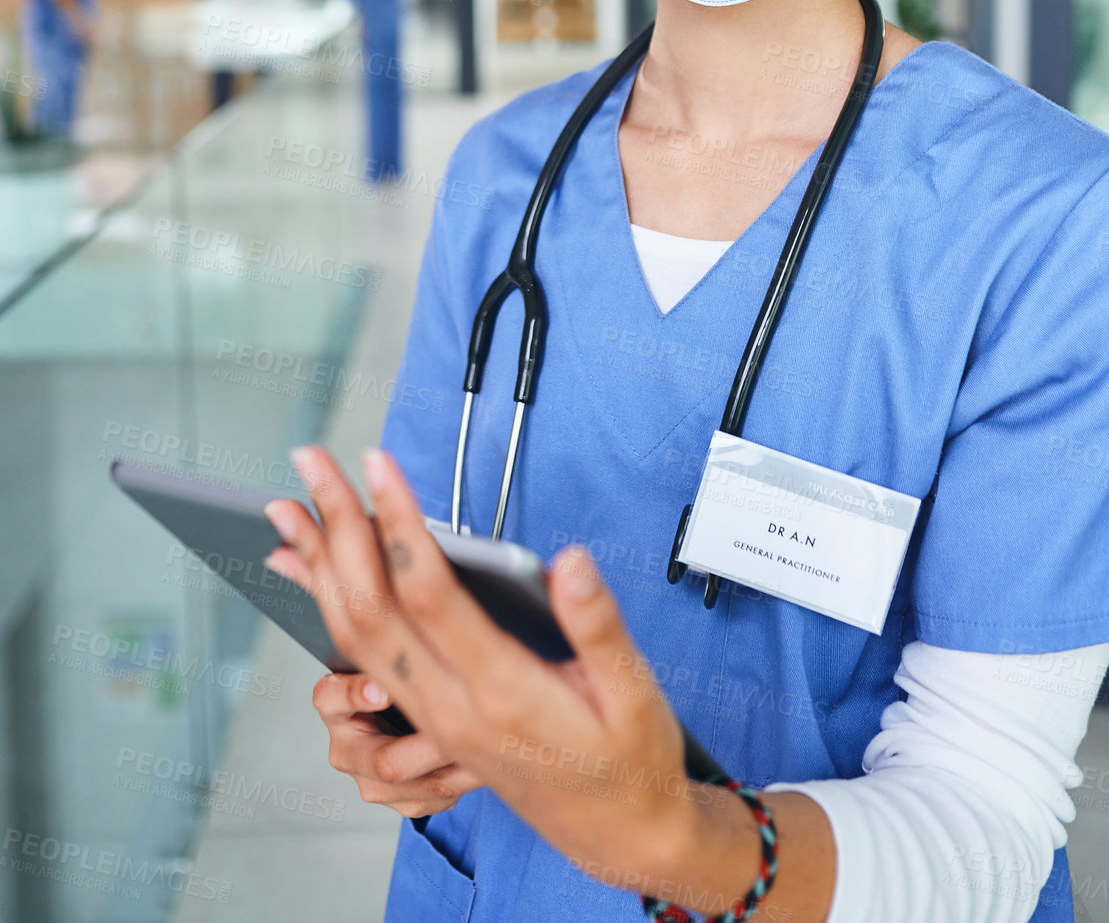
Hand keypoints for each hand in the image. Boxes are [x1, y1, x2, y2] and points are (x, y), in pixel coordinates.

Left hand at [264, 447, 763, 912]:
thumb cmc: (627, 759)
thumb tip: (570, 561)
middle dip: (336, 529)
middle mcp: (451, 708)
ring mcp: (431, 718)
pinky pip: (361, 658)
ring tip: (288, 510)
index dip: (399, 525)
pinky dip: (327, 607)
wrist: (616, 834)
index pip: (430, 595)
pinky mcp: (427, 720)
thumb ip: (598, 624)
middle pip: (371, 608)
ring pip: (354, 636)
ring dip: (317, 566)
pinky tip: (309, 573)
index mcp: (502, 693)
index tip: (377, 465)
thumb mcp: (633, 692)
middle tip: (312, 463)